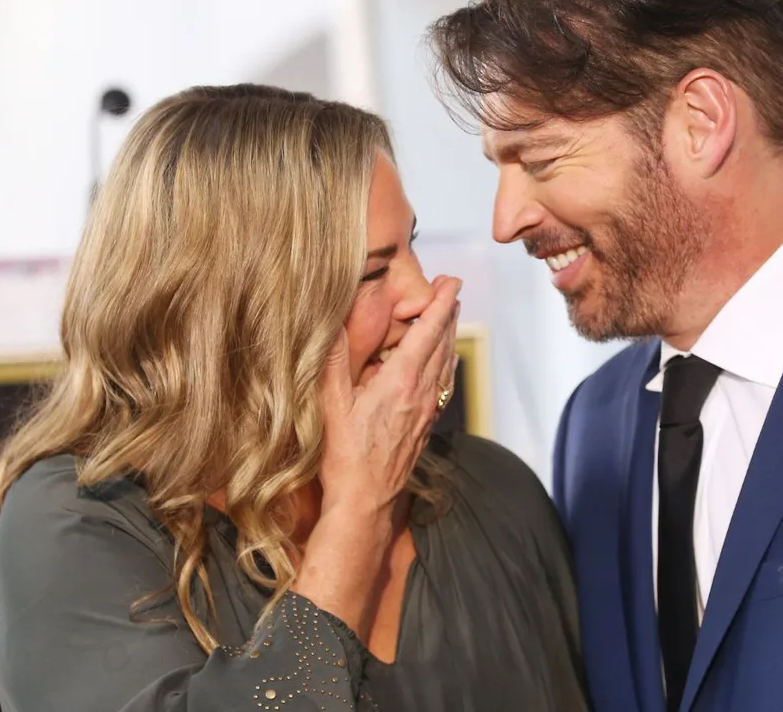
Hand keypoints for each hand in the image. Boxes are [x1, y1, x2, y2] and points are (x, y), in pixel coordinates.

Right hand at [317, 276, 460, 517]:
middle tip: (452, 288)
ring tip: (451, 315)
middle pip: (443, 343)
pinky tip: (446, 361)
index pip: (428, 332)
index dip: (441, 304)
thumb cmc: (346, 456)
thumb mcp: (331, 406)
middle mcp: (421, 393)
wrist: (366, 501)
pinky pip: (442, 384)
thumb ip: (333, 361)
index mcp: (401, 381)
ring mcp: (426, 410)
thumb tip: (331, 323)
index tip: (452, 281)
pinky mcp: (425, 425)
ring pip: (445, 363)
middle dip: (448, 312)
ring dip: (449, 335)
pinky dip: (446, 363)